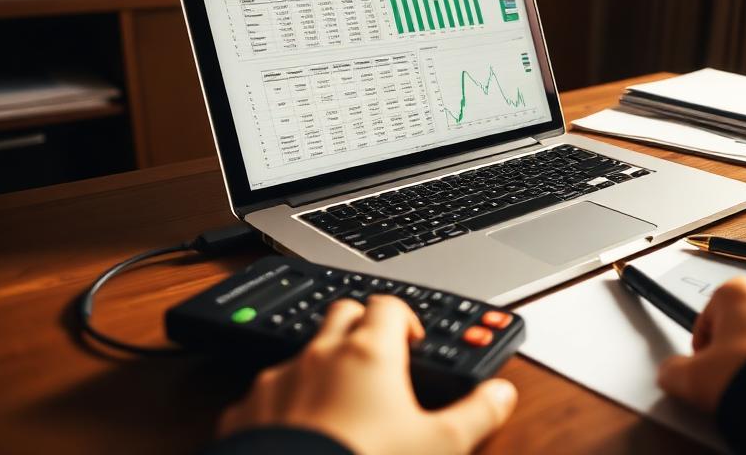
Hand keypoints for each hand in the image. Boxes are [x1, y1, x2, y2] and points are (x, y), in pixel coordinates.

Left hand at [218, 295, 517, 454]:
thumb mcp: (440, 445)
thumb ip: (476, 413)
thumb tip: (501, 395)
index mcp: (369, 353)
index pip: (388, 304)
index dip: (404, 317)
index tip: (413, 340)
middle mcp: (320, 356)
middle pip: (341, 313)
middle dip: (360, 325)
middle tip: (379, 356)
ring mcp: (278, 381)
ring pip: (301, 353)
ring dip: (320, 367)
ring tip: (339, 405)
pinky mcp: (244, 411)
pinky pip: (267, 394)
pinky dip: (283, 404)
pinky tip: (298, 433)